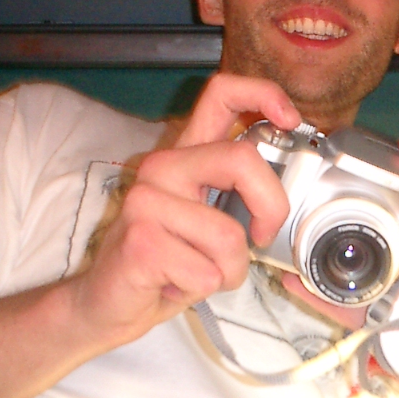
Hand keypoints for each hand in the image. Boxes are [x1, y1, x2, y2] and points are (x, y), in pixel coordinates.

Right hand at [66, 74, 300, 348]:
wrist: (107, 303)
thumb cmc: (167, 263)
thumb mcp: (208, 216)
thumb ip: (240, 194)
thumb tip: (287, 189)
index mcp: (185, 153)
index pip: (221, 94)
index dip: (263, 95)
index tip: (290, 119)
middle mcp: (163, 166)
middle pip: (242, 160)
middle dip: (271, 208)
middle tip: (259, 236)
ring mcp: (146, 201)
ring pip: (229, 235)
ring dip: (228, 270)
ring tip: (197, 271)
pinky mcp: (141, 241)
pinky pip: (207, 272)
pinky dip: (203, 289)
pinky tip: (174, 284)